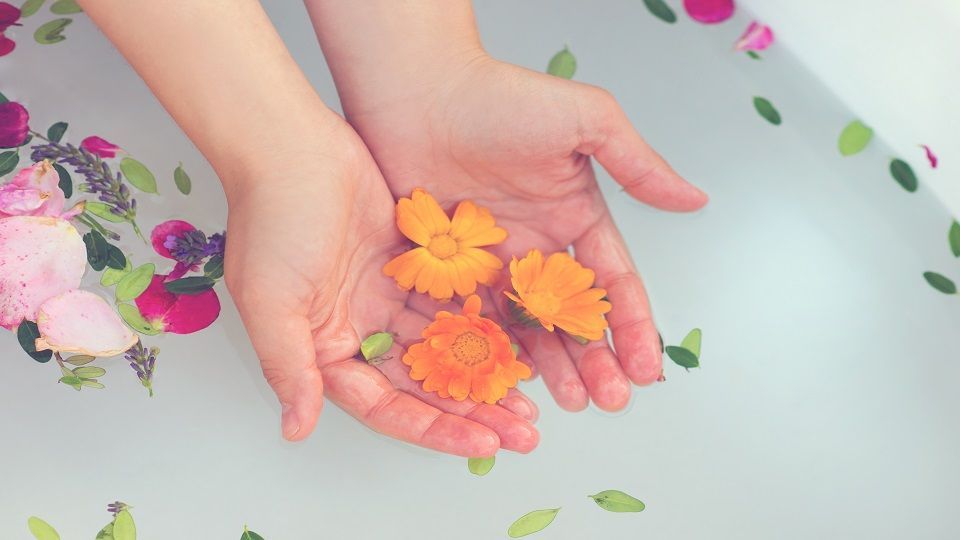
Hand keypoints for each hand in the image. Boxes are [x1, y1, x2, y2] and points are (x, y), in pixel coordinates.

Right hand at [222, 116, 538, 453]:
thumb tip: (295, 429)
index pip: (388, 407)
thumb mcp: (271, 302)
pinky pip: (456, 300)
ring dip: (486, 371)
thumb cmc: (272, 219)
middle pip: (426, 386)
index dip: (435, 430)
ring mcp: (388, 294)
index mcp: (326, 349)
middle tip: (525, 433)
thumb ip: (289, 366)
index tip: (485, 446)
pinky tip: (523, 339)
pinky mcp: (413, 262)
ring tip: (533, 397)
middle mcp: (360, 328)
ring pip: (447, 346)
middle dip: (473, 411)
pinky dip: (485, 320)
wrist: (293, 141)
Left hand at [337, 55, 707, 411]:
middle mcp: (536, 247)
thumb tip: (694, 200)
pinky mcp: (448, 271)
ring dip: (550, 366)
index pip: (611, 284)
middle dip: (595, 360)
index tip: (646, 368)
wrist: (418, 92)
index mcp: (574, 218)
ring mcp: (491, 263)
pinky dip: (492, 350)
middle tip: (608, 400)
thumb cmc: (502, 97)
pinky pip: (473, 319)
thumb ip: (638, 165)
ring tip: (566, 402)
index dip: (631, 326)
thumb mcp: (586, 121)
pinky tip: (508, 379)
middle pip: (572, 318)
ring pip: (526, 328)